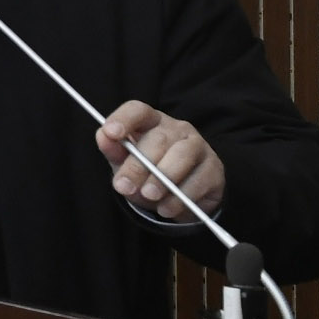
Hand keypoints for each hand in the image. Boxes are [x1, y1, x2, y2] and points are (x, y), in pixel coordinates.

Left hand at [97, 102, 224, 223]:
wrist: (179, 199)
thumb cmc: (147, 173)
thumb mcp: (124, 163)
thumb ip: (114, 151)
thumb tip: (104, 137)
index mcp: (151, 122)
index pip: (138, 110)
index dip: (124, 119)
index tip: (111, 133)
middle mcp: (177, 129)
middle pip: (159, 139)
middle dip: (139, 165)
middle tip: (125, 186)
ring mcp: (199, 146)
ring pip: (182, 156)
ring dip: (162, 179)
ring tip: (149, 196)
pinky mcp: (214, 168)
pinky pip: (199, 180)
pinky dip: (180, 197)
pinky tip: (167, 208)